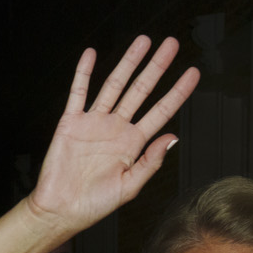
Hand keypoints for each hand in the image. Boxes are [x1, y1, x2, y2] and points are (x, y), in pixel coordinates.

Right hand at [27, 37, 200, 232]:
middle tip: (171, 44)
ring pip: (114, 85)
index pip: (161, 111)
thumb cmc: (93, 205)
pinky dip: (83, 72)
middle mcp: (116, 128)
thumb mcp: (129, 187)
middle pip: (141, 90)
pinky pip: (78, 92)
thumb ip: (151, 162)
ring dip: (128, 63)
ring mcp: (94, 122)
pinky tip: (91, 54)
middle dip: (157, 67)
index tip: (192, 73)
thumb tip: (172, 138)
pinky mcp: (71, 122)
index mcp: (133, 144)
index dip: (177, 92)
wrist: (60, 210)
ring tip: (143, 42)